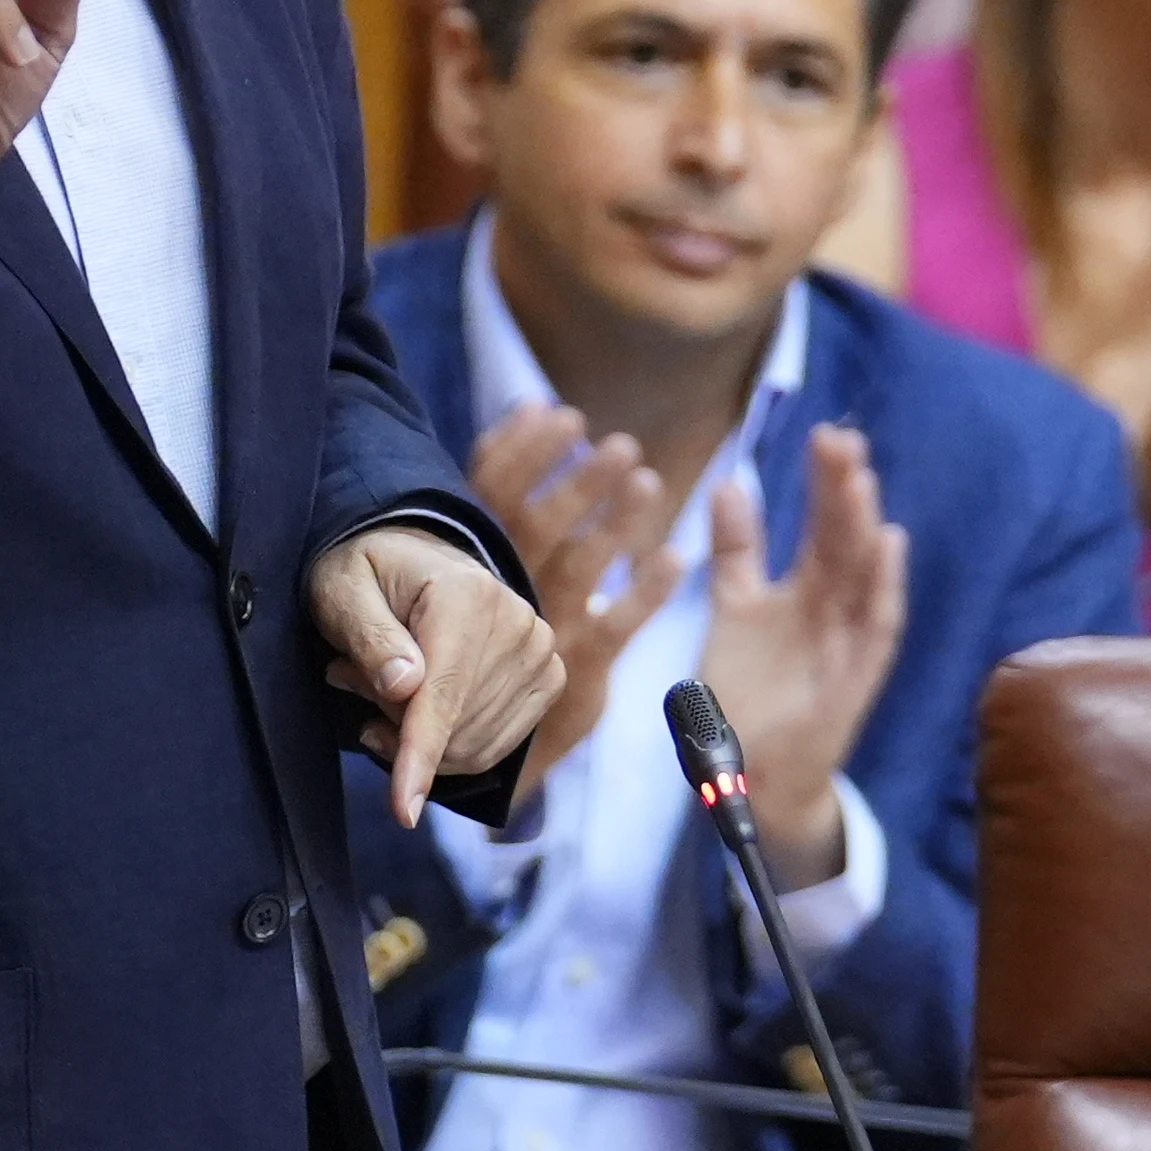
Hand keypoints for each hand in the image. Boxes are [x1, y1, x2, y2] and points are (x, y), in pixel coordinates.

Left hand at [312, 524, 560, 826]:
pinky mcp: (547, 678)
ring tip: (381, 688)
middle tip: (349, 681)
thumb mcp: (341, 592)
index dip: (419, 755)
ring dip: (417, 737)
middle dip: (393, 725)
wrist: (415, 559)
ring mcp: (540, 651)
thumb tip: (406, 686)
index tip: (403, 812)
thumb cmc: (368, 575)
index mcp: (467, 593)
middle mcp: (517, 622)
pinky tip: (416, 713)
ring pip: (473, 745)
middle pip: (454, 725)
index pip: (443, 693)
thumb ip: (369, 636)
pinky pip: (494, 747)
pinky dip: (448, 748)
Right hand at [465, 405, 683, 815]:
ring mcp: (543, 634)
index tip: (558, 412)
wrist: (484, 744)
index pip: (491, 496)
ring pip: (579, 571)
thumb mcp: (486, 557)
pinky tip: (676, 559)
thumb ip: (511, 483)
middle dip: (578, 484)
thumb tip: (532, 406)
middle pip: (537, 528)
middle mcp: (506, 594)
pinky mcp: (580, 673)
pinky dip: (646, 594)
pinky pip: (615, 629)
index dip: (522, 451)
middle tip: (621, 446)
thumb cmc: (491, 625)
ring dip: (614, 524)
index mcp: (475, 561)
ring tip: (647, 482)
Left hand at [695, 425, 911, 890]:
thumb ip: (735, 552)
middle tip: (841, 438)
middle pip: (843, 540)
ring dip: (863, 528)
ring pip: (862, 575)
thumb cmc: (745, 696)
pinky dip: (884, 587)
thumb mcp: (732, 612)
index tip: (819, 433)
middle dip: (844, 491)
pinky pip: (876, 627)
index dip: (820, 484)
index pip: (816, 526)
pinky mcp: (854, 679)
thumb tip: (730, 482)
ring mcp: (846, 642)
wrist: (748, 778)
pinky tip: (889, 545)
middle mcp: (830, 610)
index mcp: (800, 592)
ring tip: (859, 478)